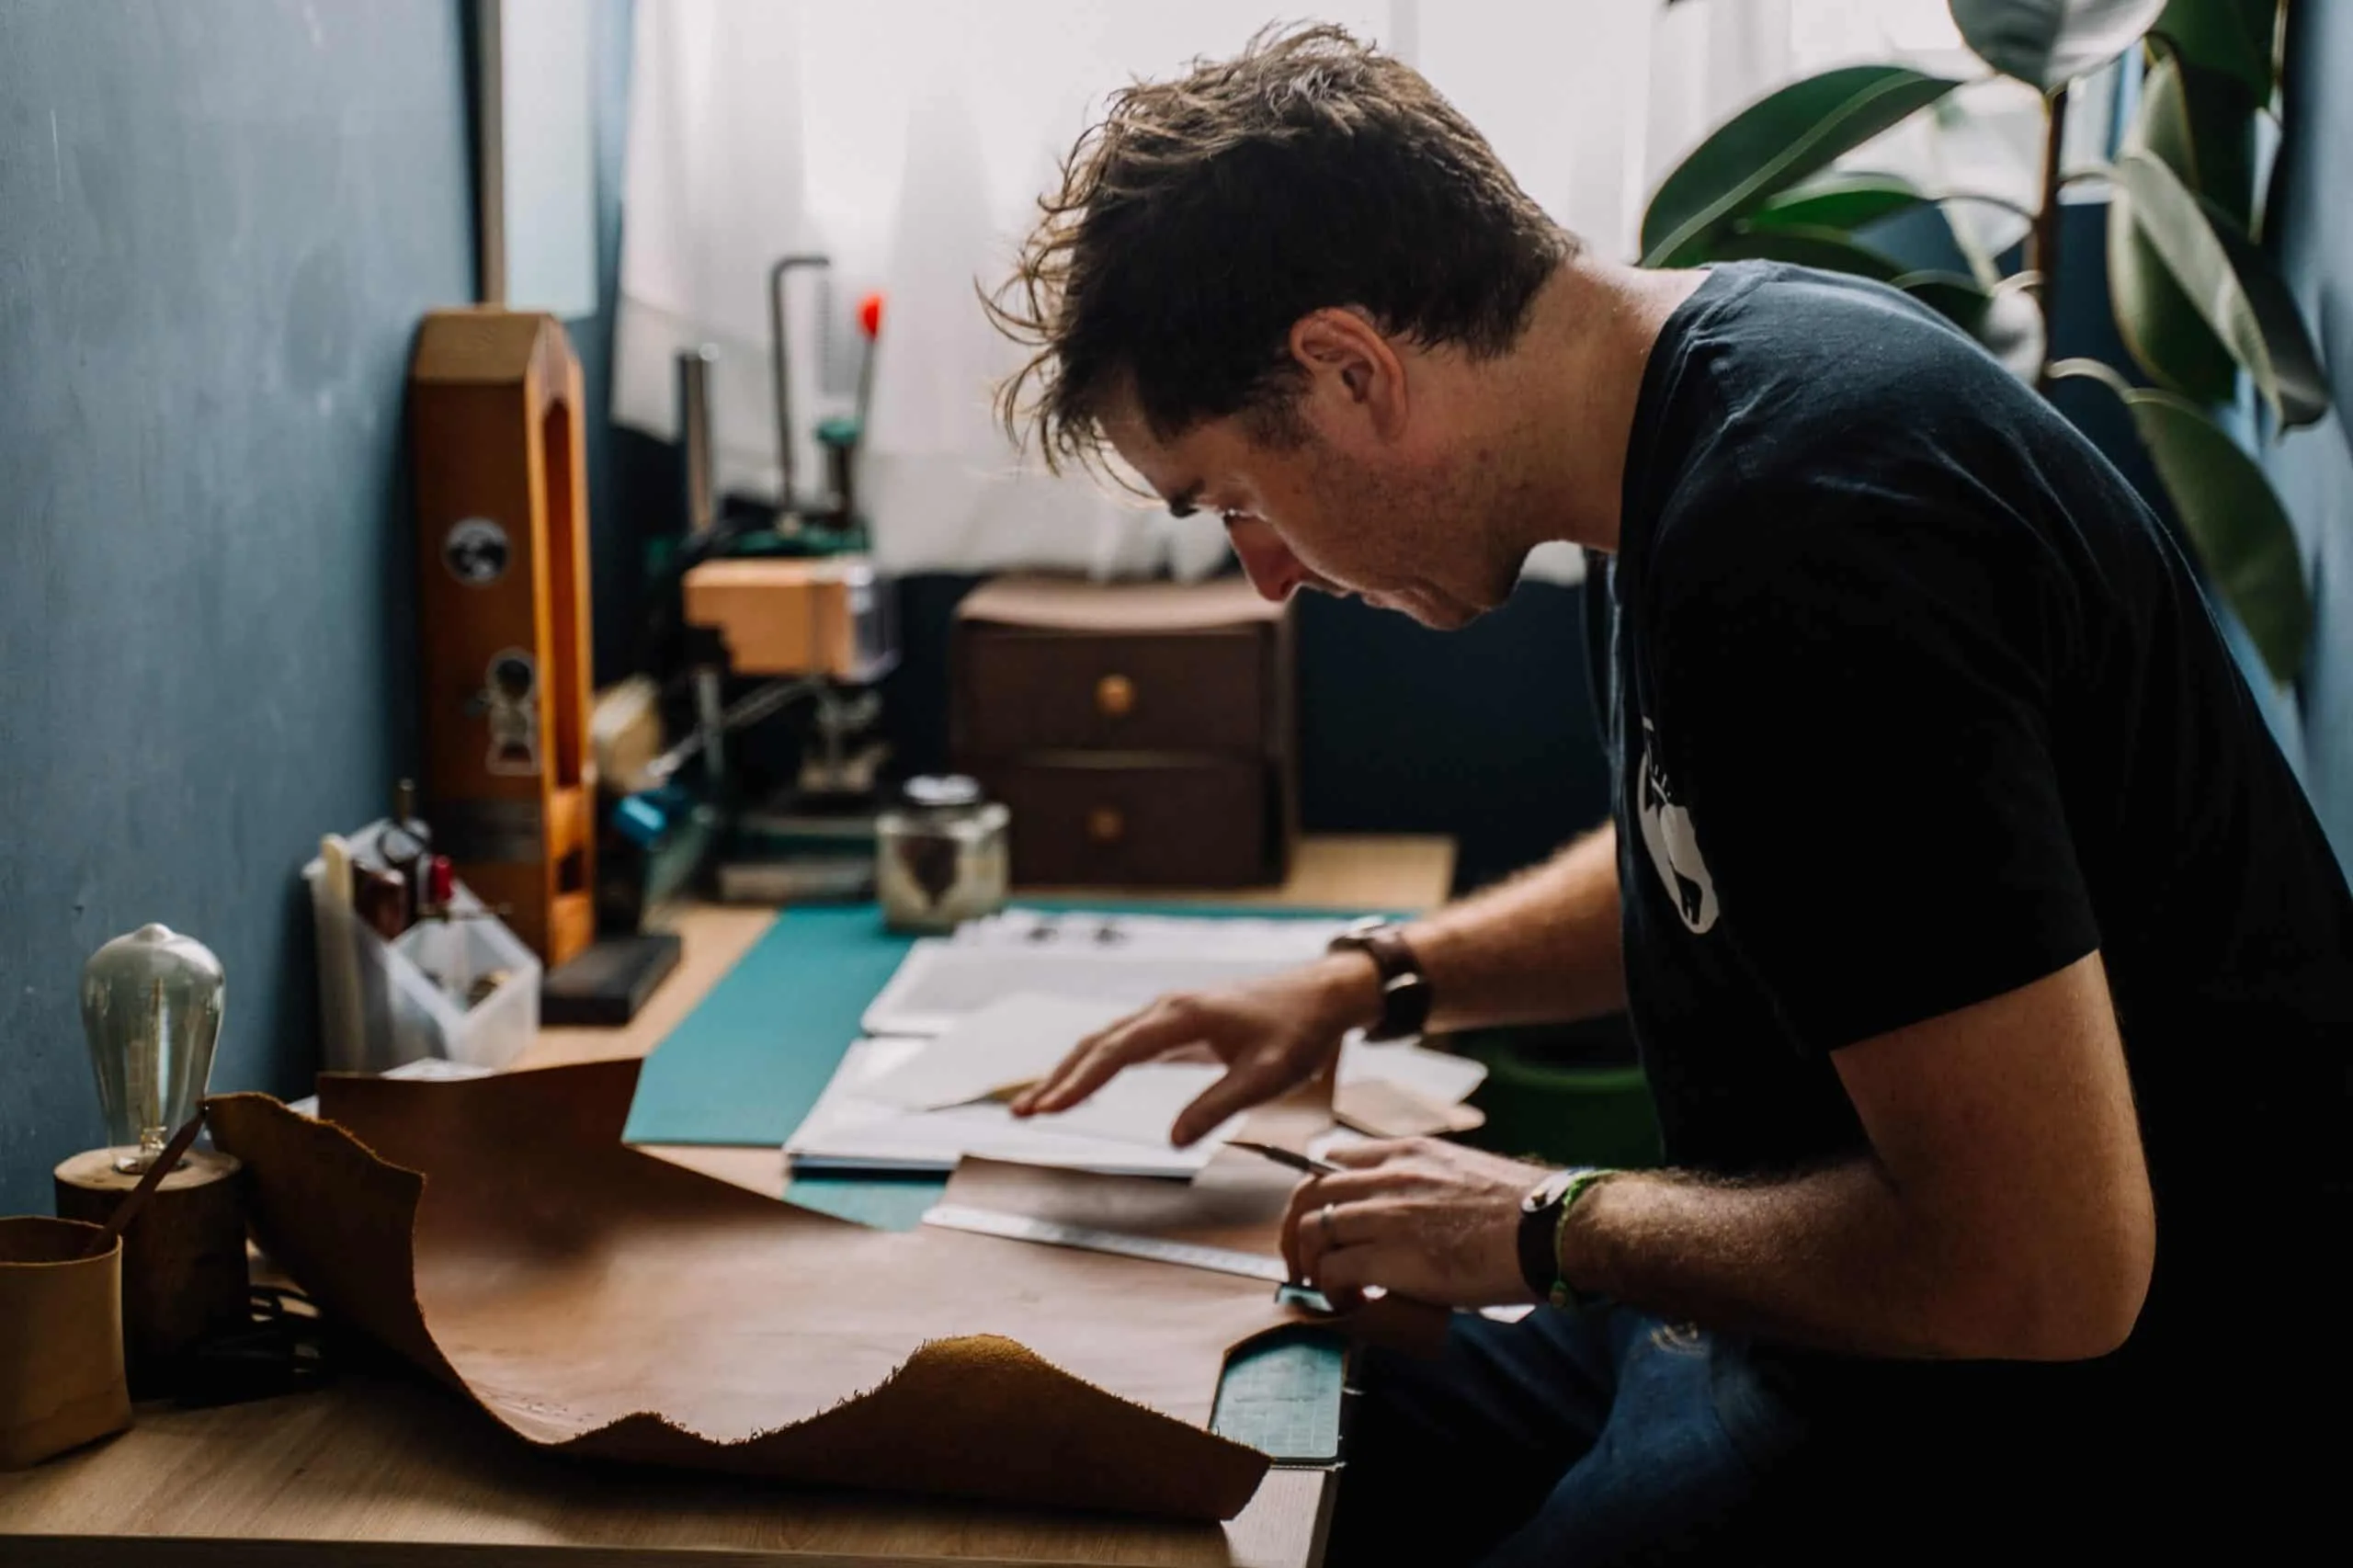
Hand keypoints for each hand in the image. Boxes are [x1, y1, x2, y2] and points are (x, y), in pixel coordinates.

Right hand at [1009, 954, 1381, 1145]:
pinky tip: (1082, 1084)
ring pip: (1106, 1040)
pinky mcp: (1178, 1023)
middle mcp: (1167, 1008)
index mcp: (1182, 1017)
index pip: (1115, 1052)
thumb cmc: (1298, 1031)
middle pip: (1097, 1043)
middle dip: (1058, 1079)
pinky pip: (1124, 1042)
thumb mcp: (1266, 1076)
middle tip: (1023, 1113)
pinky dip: (1094, 1063)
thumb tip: (1174, 1139)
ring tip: (1038, 1103)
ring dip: (1070, 1071)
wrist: (1322, 995)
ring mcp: (1170, 1013)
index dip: (1078, 1083)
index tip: (1049, 1108)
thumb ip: (1218, 1105)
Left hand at [1280, 1138, 1551, 1309]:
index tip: (1317, 1217)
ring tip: (1324, 1288)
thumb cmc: (1527, 1211)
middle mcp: (1390, 1175)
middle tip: (1302, 1260)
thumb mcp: (1469, 1173)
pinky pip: (1332, 1271)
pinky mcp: (1389, 1256)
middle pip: (1309, 1191)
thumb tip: (1420, 1217)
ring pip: (1312, 1229)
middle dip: (1296, 1229)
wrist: (1552, 1230)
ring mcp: (1386, 1213)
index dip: (1316, 1190)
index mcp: (1410, 1152)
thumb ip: (1431, 1183)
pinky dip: (1330, 1291)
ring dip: (1308, 1264)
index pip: (1335, 1156)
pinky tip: (1349, 1303)